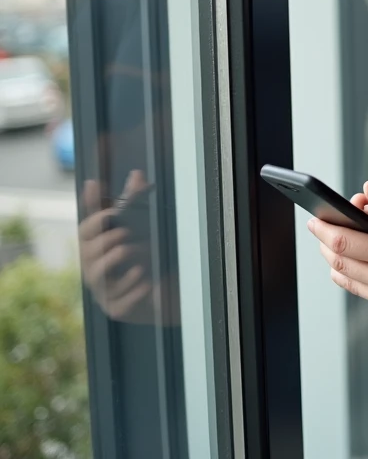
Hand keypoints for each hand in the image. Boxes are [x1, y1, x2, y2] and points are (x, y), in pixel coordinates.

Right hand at [78, 171, 154, 321]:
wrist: (166, 294)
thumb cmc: (149, 257)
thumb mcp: (143, 229)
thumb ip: (137, 203)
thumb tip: (137, 173)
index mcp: (96, 248)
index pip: (86, 230)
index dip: (97, 220)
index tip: (114, 212)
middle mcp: (94, 269)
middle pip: (88, 250)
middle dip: (109, 239)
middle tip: (128, 231)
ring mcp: (103, 290)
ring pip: (97, 273)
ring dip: (118, 258)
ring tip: (137, 250)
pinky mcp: (117, 309)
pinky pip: (118, 299)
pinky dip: (133, 286)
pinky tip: (146, 279)